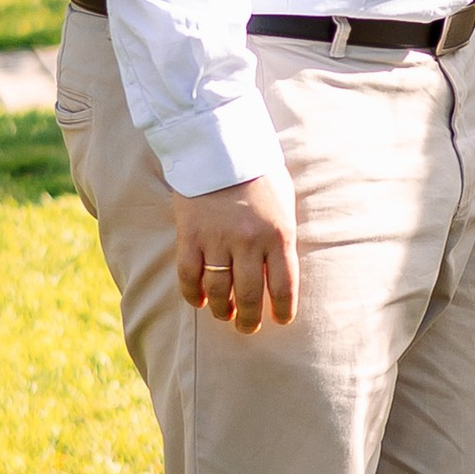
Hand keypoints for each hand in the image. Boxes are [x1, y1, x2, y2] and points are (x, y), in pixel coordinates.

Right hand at [173, 171, 297, 329]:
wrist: (219, 145)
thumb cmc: (258, 173)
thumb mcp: (284, 202)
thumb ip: (282, 236)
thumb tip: (281, 270)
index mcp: (278, 234)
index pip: (284, 286)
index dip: (283, 311)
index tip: (280, 320)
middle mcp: (249, 241)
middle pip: (250, 296)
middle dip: (250, 320)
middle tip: (249, 328)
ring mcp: (217, 240)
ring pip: (219, 291)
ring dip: (222, 310)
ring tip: (225, 315)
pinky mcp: (190, 235)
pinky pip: (189, 276)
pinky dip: (193, 294)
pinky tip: (199, 301)